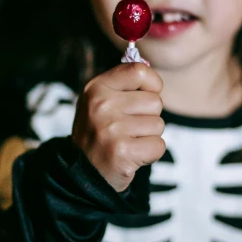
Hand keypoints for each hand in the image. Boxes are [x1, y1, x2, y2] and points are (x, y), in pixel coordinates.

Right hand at [71, 63, 165, 191]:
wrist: (82, 174)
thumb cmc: (99, 134)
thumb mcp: (99, 101)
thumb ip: (123, 84)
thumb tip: (149, 66)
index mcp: (96, 88)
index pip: (139, 71)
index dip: (152, 85)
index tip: (144, 97)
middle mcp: (101, 105)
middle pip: (155, 101)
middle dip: (148, 117)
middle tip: (127, 129)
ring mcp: (111, 129)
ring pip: (159, 125)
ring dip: (148, 136)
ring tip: (127, 142)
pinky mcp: (123, 152)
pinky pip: (159, 145)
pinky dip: (150, 154)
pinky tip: (132, 155)